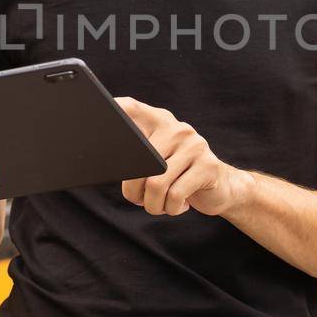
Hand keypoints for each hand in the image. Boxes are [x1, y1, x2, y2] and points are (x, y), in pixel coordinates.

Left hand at [114, 97, 249, 217]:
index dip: (112, 108)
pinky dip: (171, 208)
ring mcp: (194, 145)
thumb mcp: (157, 161)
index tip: (95, 112)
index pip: (130, 108)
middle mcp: (177, 128)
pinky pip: (175, 195)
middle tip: (138, 200)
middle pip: (139, 162)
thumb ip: (136, 156)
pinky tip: (178, 206)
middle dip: (133, 191)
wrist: (222, 188)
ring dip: (152, 204)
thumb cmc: (178, 177)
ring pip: (156, 183)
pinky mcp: (208, 166)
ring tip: (158, 205)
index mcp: (159, 121)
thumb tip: (105, 163)